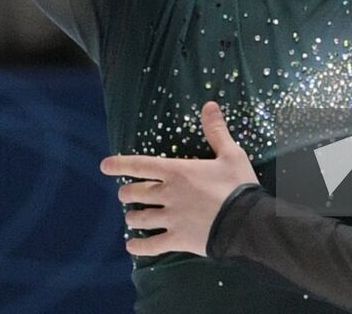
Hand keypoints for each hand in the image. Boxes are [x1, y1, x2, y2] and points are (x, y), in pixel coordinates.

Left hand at [100, 101, 258, 256]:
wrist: (247, 222)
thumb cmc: (238, 186)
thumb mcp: (231, 154)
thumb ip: (216, 131)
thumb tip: (210, 105)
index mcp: (177, 172)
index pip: (141, 165)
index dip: (120, 164)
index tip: (104, 165)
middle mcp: (168, 194)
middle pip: (135, 193)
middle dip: (127, 193)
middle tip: (126, 194)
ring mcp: (171, 218)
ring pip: (139, 219)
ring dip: (132, 218)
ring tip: (131, 218)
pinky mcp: (177, 239)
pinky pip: (151, 246)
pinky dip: (139, 247)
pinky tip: (132, 246)